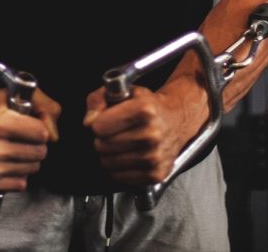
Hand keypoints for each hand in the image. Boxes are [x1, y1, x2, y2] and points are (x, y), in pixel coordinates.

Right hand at [0, 87, 60, 191]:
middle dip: (36, 144)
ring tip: (15, 148)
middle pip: (39, 153)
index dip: (40, 127)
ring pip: (31, 169)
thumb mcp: (19, 94)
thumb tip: (54, 136)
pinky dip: (19, 175)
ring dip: (29, 159)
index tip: (31, 123)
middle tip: (23, 137)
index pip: (42, 134)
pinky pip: (19, 185)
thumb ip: (46, 108)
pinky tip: (10, 163)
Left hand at [83, 81, 207, 185]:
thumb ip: (98, 100)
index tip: (106, 119)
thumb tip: (88, 121)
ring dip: (109, 154)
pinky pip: (119, 177)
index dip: (98, 122)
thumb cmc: (149, 105)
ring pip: (107, 162)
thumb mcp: (124, 91)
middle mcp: (151, 135)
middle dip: (103, 138)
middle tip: (115, 131)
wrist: (178, 119)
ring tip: (123, 142)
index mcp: (144, 110)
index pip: (99, 127)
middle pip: (102, 145)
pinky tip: (129, 154)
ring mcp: (154, 157)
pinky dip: (119, 168)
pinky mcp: (155, 174)